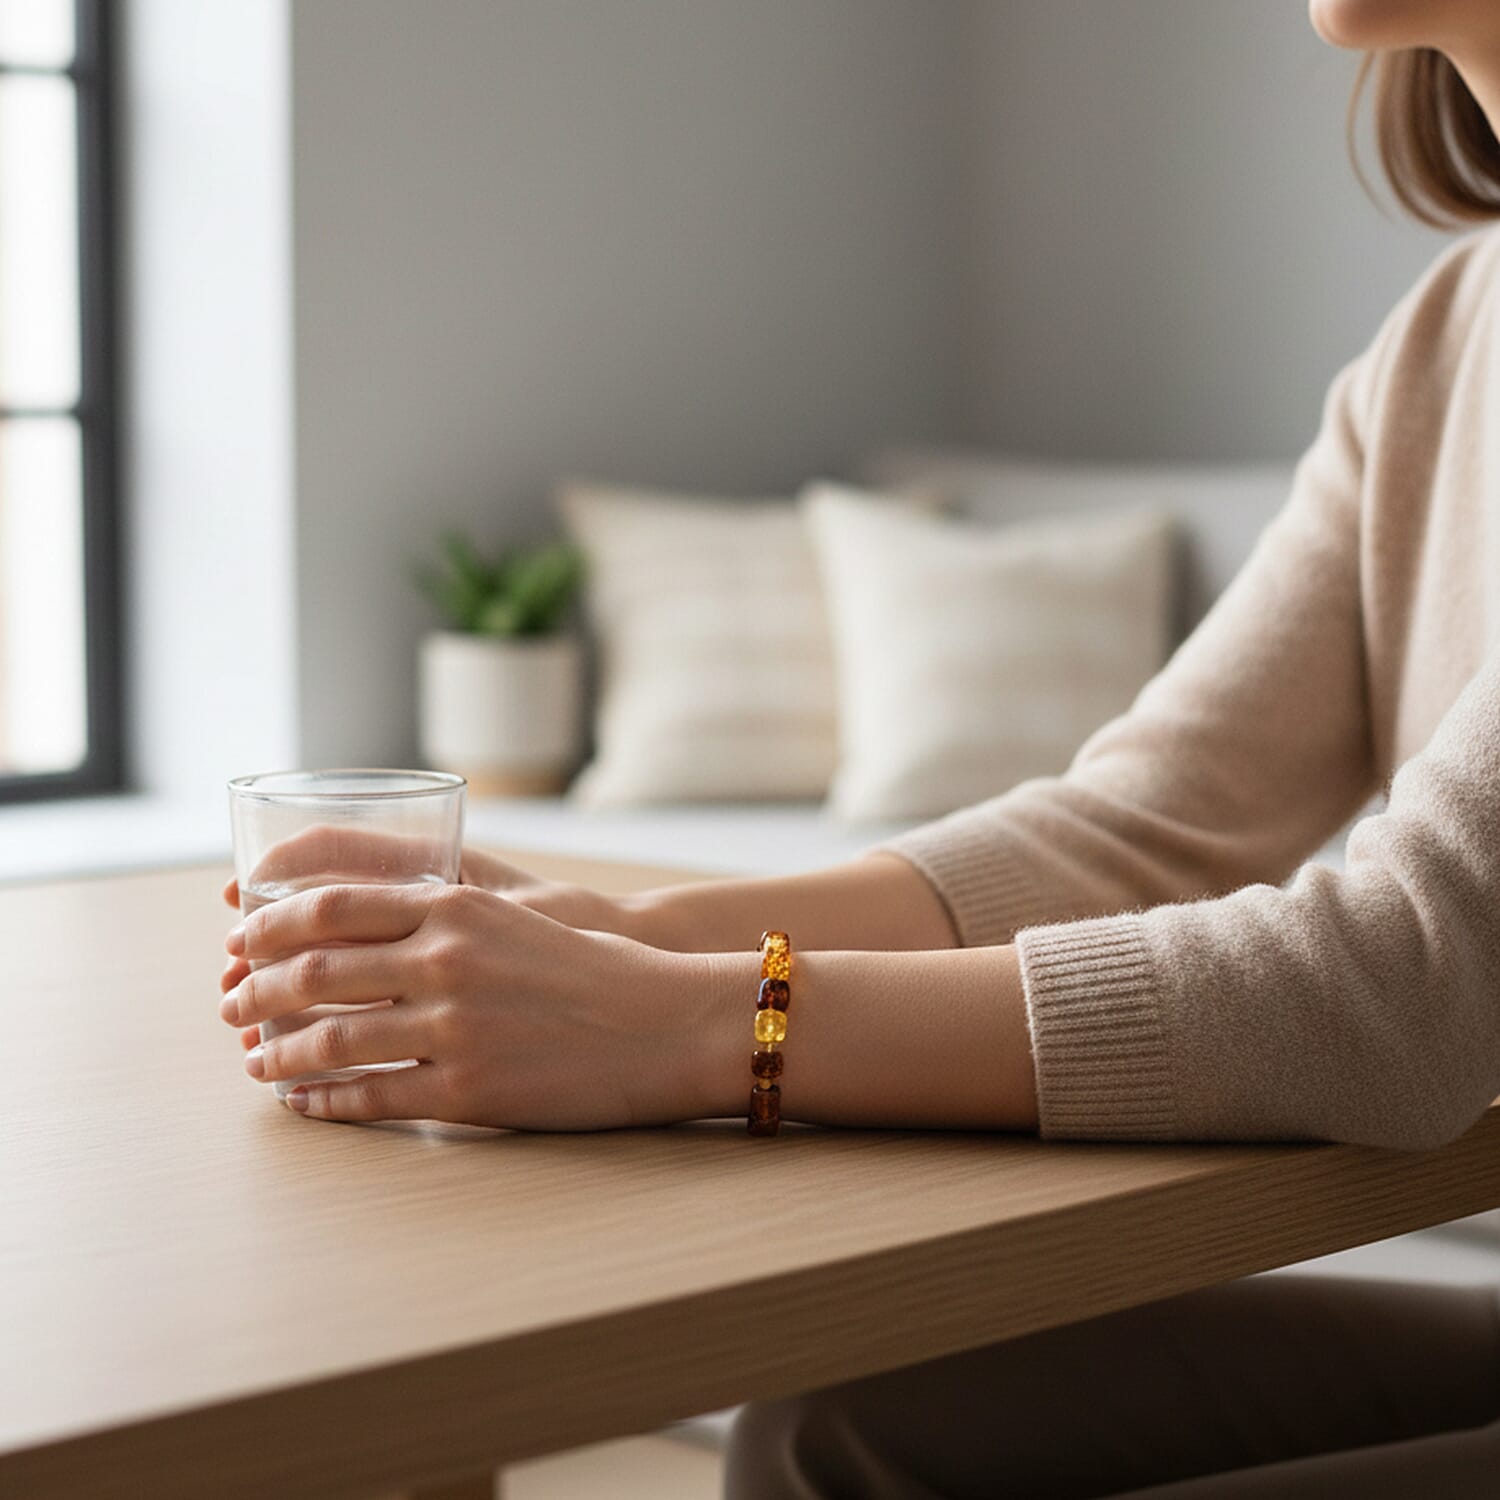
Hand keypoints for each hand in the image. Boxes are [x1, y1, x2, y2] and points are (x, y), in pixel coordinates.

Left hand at [219, 882, 722, 1127]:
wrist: (667, 1022)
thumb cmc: (602, 967)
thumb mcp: (517, 917)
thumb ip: (443, 919)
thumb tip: (362, 938)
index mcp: (455, 906)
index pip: (330, 906)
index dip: (269, 926)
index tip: (240, 942)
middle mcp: (444, 959)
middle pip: (313, 972)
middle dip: (256, 991)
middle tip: (232, 1006)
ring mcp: (453, 1027)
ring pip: (329, 1039)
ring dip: (278, 1053)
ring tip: (257, 1061)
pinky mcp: (467, 1090)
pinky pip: (371, 1096)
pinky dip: (325, 1101)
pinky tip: (306, 1103)